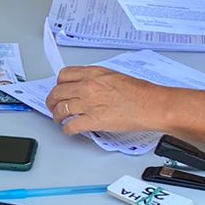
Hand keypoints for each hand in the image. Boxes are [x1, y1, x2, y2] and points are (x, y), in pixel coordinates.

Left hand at [47, 66, 168, 135]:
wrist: (151, 105)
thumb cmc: (141, 93)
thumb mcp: (115, 76)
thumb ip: (98, 80)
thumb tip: (89, 86)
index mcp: (93, 74)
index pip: (64, 75)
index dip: (59, 84)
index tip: (60, 89)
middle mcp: (88, 87)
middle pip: (57, 93)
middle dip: (52, 101)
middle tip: (53, 106)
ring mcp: (89, 104)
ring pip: (61, 109)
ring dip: (57, 116)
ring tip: (60, 119)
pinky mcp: (93, 121)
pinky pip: (71, 126)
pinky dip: (67, 130)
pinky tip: (70, 130)